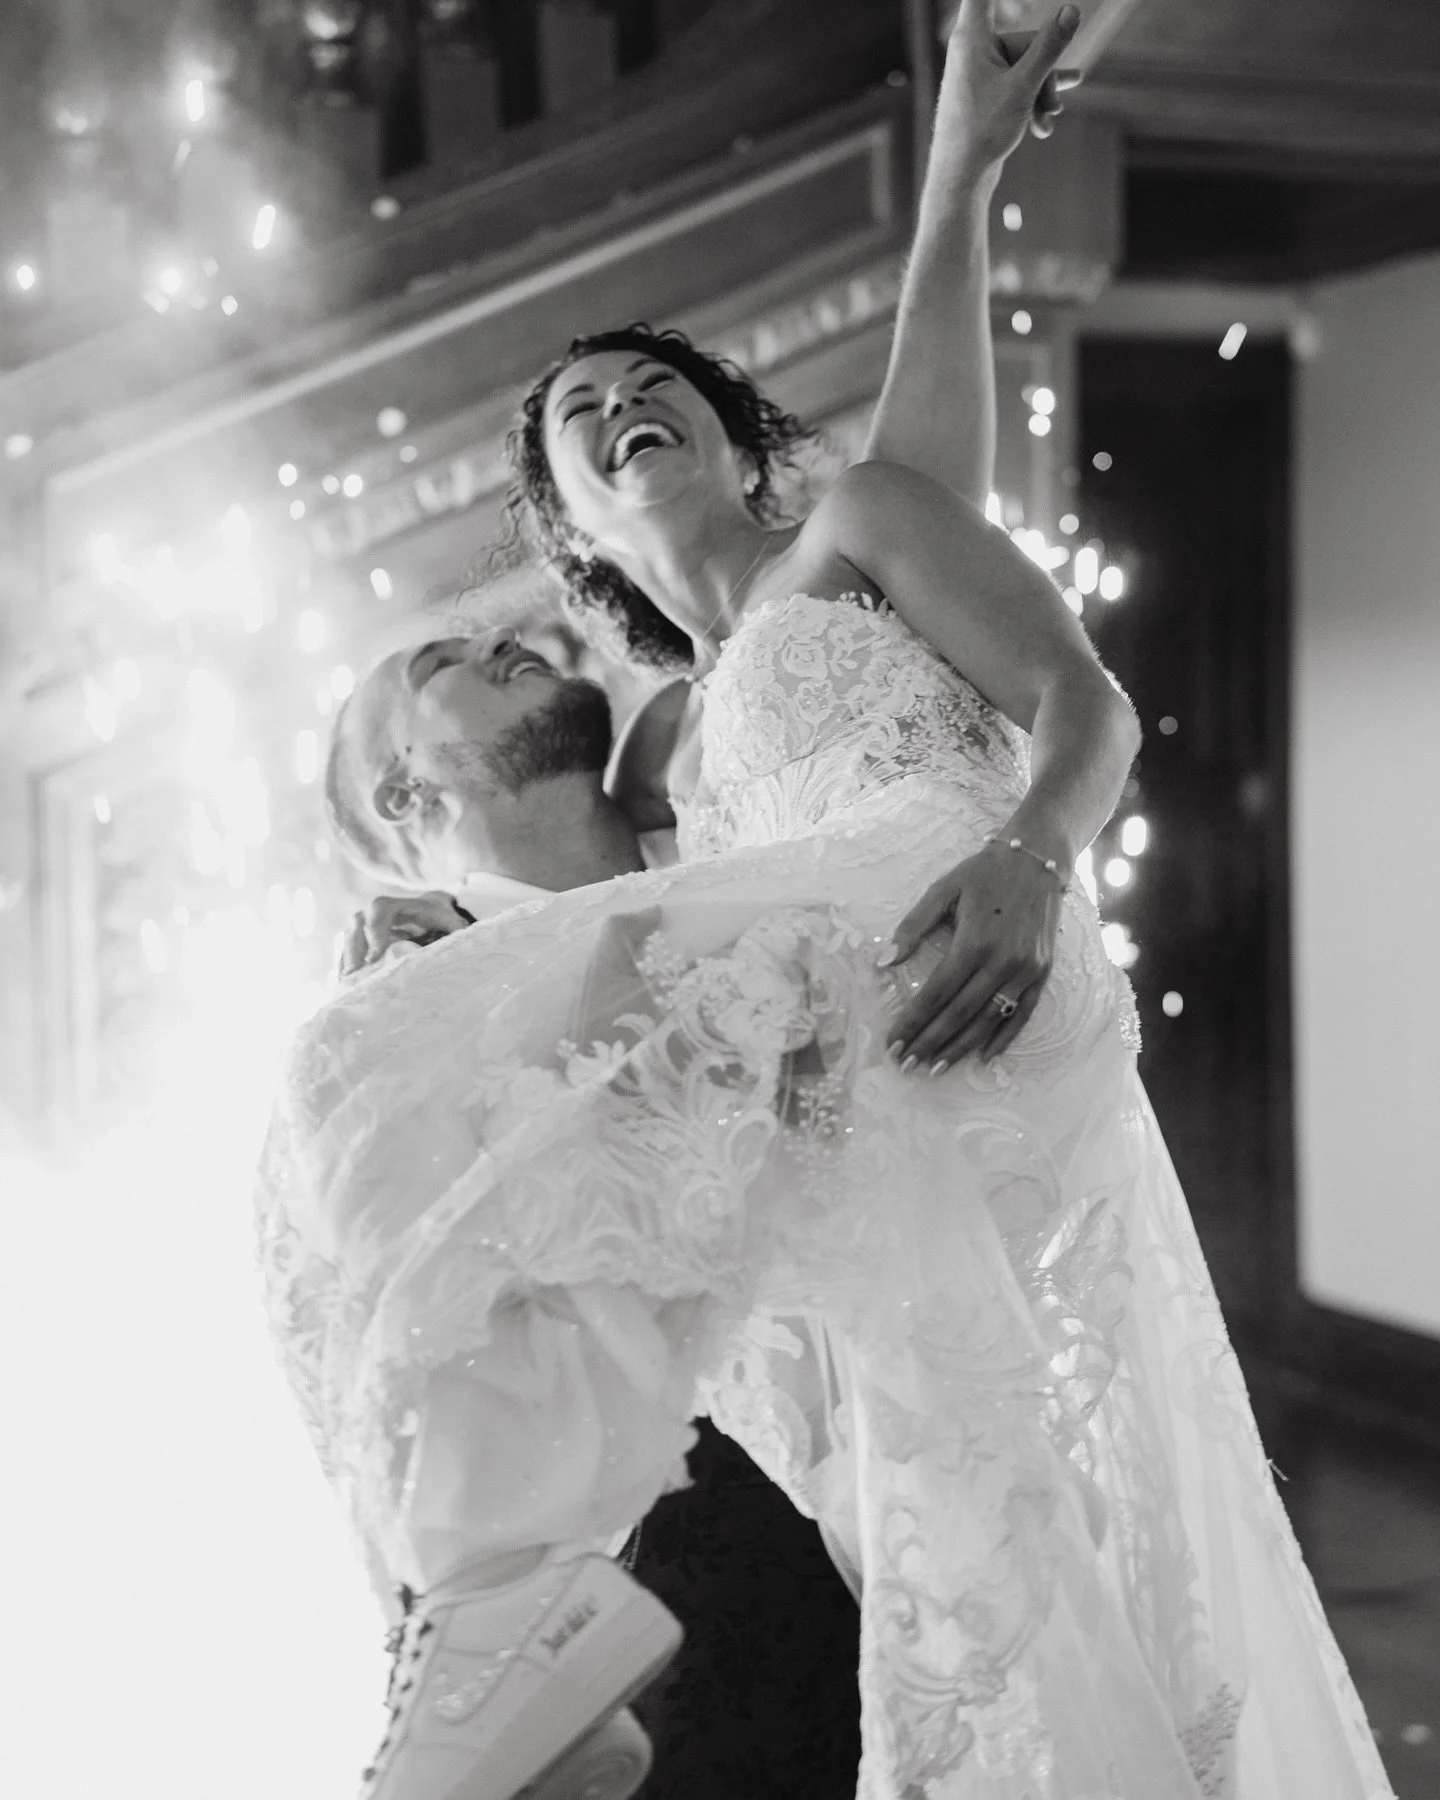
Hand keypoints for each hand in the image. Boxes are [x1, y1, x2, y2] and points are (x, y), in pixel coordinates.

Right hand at [338, 891, 473, 977]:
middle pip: (358, 920)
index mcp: (405, 905)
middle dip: (354, 947)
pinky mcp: (365, 937)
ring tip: (346, 983)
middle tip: (354, 975)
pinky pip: (348, 946)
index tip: (374, 959)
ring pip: (349, 933)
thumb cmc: (447, 922)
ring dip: (346, 957)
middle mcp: (383, 911)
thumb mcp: (456, 926)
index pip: (381, 909)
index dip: (375, 930)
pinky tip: (345, 983)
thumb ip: (457, 936)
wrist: (438, 915)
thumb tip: (458, 954)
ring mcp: (371, 922)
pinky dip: (345, 962)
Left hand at [880, 843, 1062, 1070]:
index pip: (935, 993)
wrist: (1038, 859)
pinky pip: (1022, 1014)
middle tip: (906, 1065)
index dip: (912, 1021)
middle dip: (929, 1043)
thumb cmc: (983, 873)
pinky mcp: (1042, 973)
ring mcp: (1026, 970)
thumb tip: (883, 961)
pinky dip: (1003, 1039)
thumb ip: (912, 927)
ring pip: (988, 1020)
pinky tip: (983, 1058)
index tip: (892, 1043)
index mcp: (974, 942)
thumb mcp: (942, 891)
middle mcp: (1002, 961)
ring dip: (960, 1048)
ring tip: (935, 1068)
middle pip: (959, 1014)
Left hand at [944, 0, 1083, 170]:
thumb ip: (1050, 47)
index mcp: (972, 37)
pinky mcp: (984, 94)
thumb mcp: (1025, 87)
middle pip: (1022, 43)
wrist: (960, 181)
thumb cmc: (983, 133)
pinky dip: (1033, 100)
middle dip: (1045, 75)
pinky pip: (1016, 84)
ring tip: (1048, 122)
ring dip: (1042, 93)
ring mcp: (977, 72)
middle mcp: (971, 49)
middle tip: (1055, 107)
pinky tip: (1053, 113)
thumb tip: (1073, 11)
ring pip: (1023, 68)